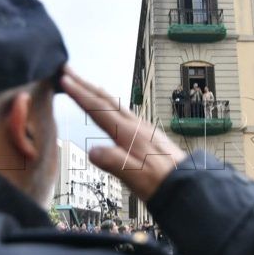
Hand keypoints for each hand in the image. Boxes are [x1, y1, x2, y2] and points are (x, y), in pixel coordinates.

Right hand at [60, 66, 186, 200]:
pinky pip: (123, 111)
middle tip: (67, 70)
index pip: (98, 109)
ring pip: (114, 103)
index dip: (79, 94)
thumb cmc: (161, 182)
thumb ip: (114, 162)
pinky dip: (109, 103)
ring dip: (96, 91)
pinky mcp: (147, 134)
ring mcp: (143, 128)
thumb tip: (92, 151)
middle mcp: (136, 125)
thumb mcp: (135, 176)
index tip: (64, 80)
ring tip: (84, 84)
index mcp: (128, 133)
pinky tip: (111, 108)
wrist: (189, 184)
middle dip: (84, 84)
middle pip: (105, 99)